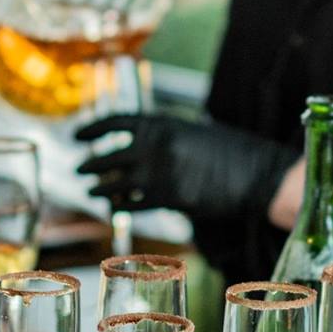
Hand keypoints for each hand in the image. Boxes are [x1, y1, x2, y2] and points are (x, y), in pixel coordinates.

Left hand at [75, 114, 294, 222]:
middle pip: (108, 157)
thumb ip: (164, 136)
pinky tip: (115, 208)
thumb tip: (140, 145)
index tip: (77, 137)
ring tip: (91, 192)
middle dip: (90, 166)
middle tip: (79, 170)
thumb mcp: (192, 130)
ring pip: (115, 184)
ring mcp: (160, 173)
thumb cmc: (229, 150)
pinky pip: (134, 204)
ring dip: (99, 189)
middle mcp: (155, 146)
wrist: (255, 173)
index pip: (115, 123)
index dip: (92, 130)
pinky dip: (121, 206)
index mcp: (161, 123)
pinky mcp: (169, 198)